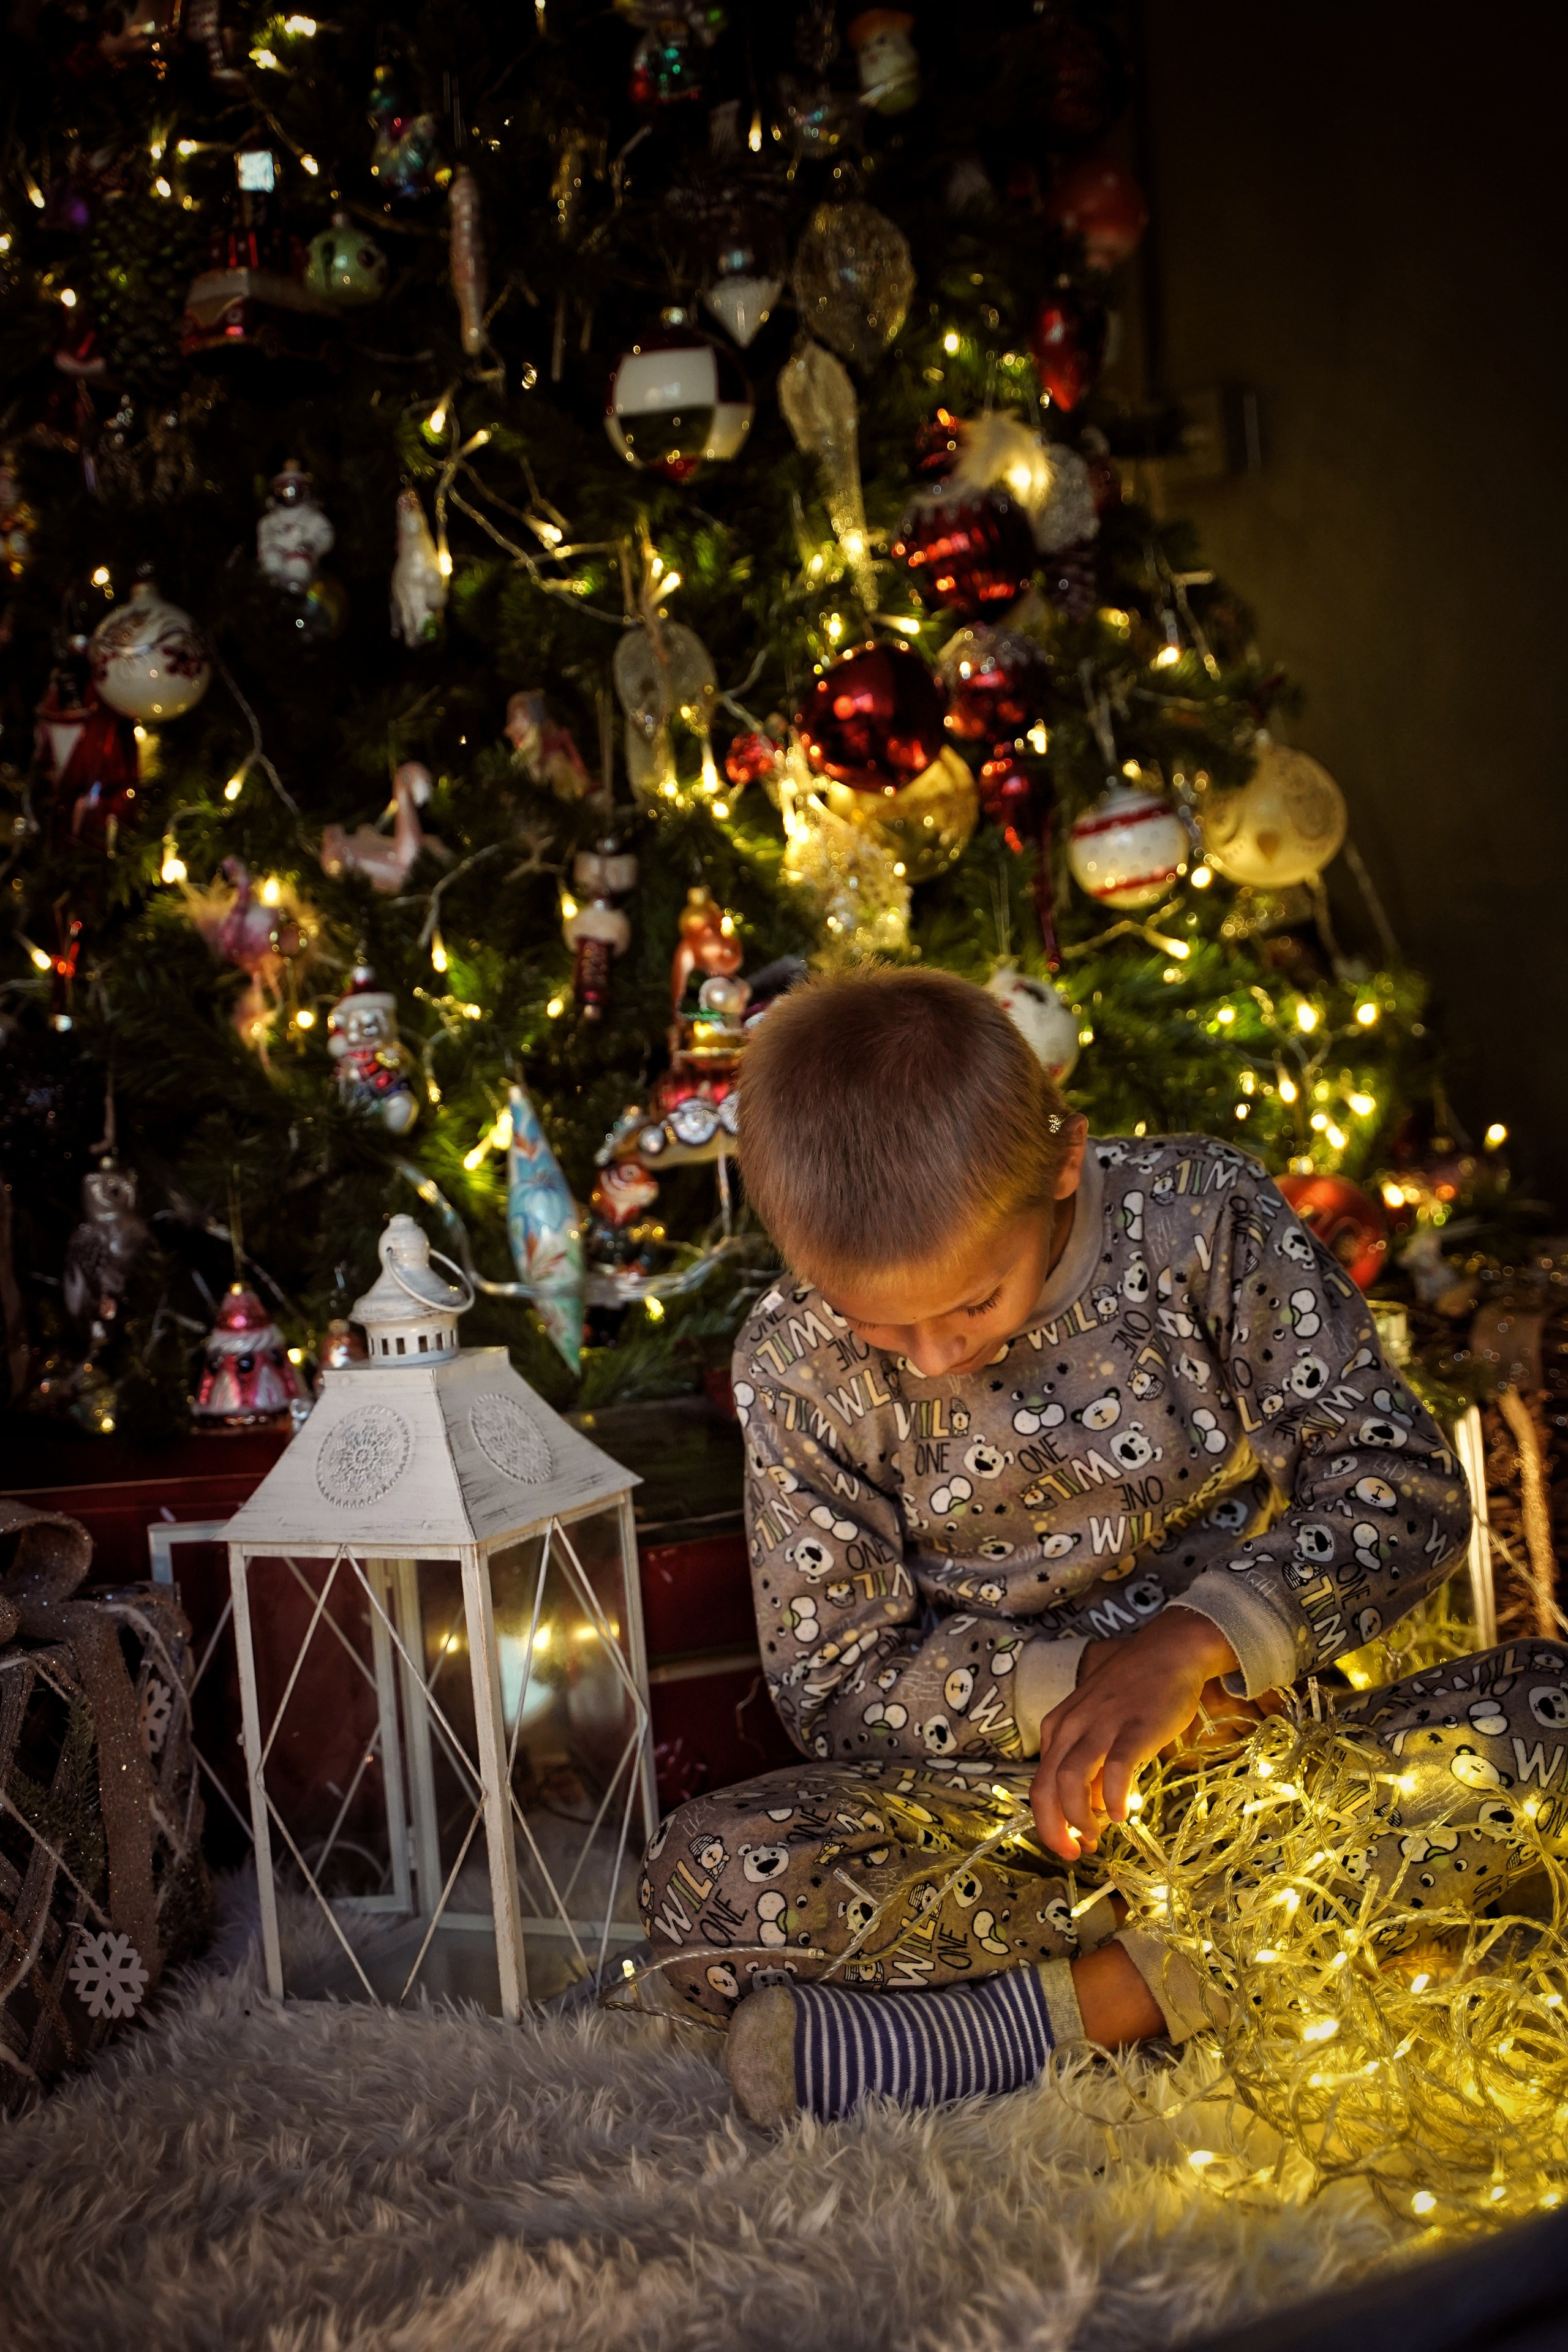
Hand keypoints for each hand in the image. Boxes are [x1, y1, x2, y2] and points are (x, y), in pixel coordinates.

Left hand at [1030, 1610, 1237, 1859]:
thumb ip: (1092, 1762)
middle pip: (1046, 1786)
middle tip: (1075, 1852)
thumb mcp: (1099, 1724)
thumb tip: (1092, 1805)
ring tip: (1095, 1835)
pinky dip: (1114, 1797)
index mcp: (1059, 1726)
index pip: (1039, 1782)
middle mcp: (1071, 1726)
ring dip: (1078, 1817)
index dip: (1047, 1820)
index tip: (1065, 1843)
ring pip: (1071, 1780)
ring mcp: (1101, 1726)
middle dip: (1054, 1828)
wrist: (1168, 1651)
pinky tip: (1121, 1814)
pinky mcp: (1133, 1728)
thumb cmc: (1135, 1690)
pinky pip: (1116, 1769)